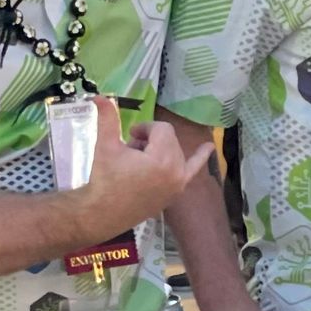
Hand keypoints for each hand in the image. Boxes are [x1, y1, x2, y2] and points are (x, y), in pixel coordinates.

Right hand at [80, 100, 213, 229]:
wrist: (103, 214)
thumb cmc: (104, 180)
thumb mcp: (106, 146)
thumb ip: (107, 119)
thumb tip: (100, 96)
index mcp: (162, 159)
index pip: (162, 129)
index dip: (144, 128)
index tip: (128, 134)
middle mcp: (176, 171)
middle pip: (169, 140)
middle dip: (150, 139)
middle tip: (130, 147)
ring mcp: (178, 184)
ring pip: (175, 152)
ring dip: (161, 149)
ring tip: (139, 157)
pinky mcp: (175, 193)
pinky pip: (193, 171)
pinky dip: (201, 157)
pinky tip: (210, 147)